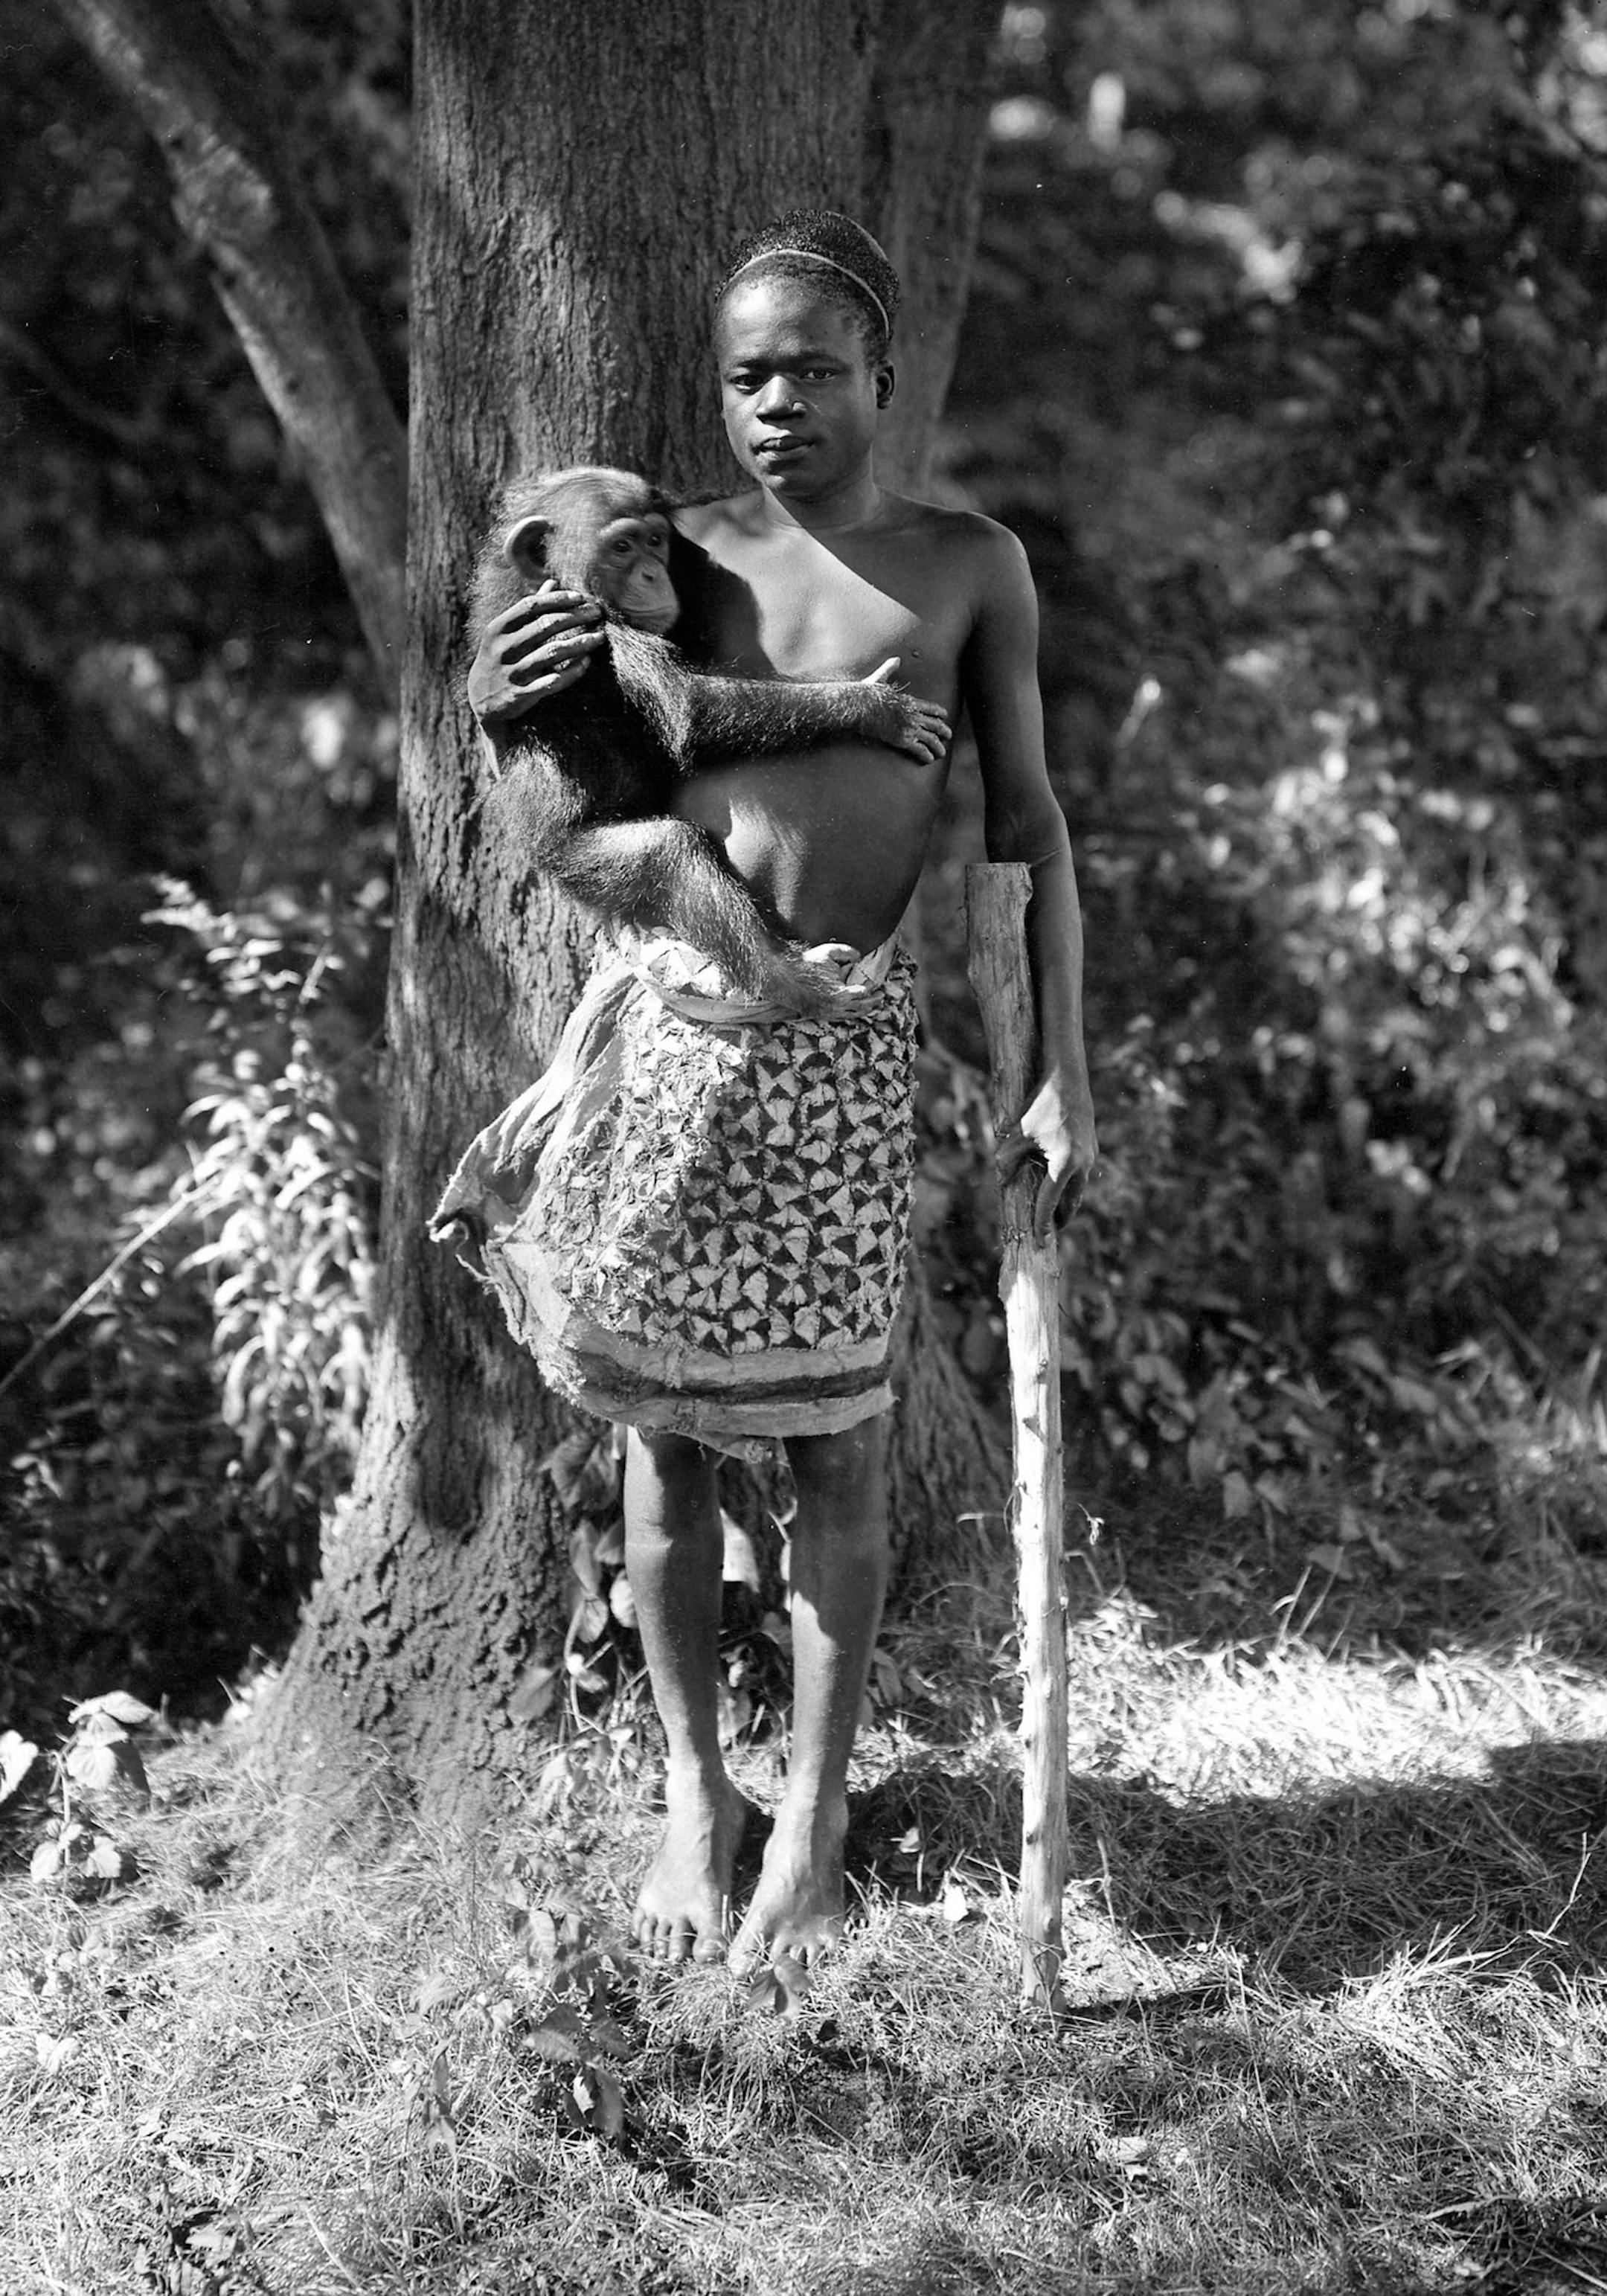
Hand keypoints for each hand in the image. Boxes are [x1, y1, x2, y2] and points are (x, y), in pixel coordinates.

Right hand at [467, 580, 605, 725]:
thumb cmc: (499, 658)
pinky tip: (586, 662)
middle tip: (597, 613)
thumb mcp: (505, 633)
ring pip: (552, 653)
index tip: (581, 597)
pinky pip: (552, 682)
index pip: (531, 605)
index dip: (557, 599)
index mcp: (498, 628)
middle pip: (545, 626)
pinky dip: (572, 672)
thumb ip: (529, 609)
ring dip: (579, 644)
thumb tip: (552, 582)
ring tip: (599, 637)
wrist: (480, 700)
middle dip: (575, 617)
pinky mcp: (521, 695)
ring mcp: (512, 673)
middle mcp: (503, 648)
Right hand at [859, 657, 950, 764]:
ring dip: (938, 747)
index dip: (939, 713)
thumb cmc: (866, 694)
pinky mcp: (902, 739)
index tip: (945, 716)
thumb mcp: (881, 678)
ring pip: (931, 738)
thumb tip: (895, 659)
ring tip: (941, 752)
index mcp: (910, 701)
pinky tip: (929, 759)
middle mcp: (913, 714)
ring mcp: (909, 727)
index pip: (931, 708)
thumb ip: (890, 669)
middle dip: (944, 731)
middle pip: (935, 724)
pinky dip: (926, 755)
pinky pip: (919, 749)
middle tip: (948, 735)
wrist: (859, 707)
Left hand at [996, 1065, 1096, 1244]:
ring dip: (1065, 1202)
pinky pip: (1080, 1174)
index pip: (1050, 1202)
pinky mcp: (1091, 1146)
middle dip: (1059, 1219)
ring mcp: (1090, 1155)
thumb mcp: (1017, 1132)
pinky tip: (1057, 1184)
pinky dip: (1069, 1185)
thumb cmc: (1041, 1103)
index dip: (1042, 1223)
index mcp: (1065, 1164)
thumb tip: (1001, 1180)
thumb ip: (1008, 1159)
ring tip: (1052, 1214)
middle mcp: (1083, 1163)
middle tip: (1046, 1234)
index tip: (1039, 1242)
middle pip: (1071, 1202)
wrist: (1067, 1077)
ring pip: (1078, 1188)